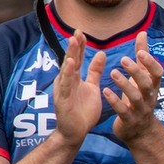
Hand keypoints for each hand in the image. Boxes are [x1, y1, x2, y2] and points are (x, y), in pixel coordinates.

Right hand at [52, 30, 107, 147]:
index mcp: (74, 78)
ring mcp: (64, 89)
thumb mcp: (92, 87)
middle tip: (77, 31)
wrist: (75, 133)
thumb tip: (100, 53)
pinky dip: (68, 73)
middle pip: (70, 60)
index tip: (82, 32)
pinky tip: (70, 63)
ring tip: (73, 41)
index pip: (77, 58)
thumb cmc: (82, 111)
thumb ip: (94, 71)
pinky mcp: (63, 99)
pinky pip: (66, 85)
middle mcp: (67, 81)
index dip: (79, 45)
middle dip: (74, 45)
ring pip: (67, 69)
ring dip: (70, 55)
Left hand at [106, 32, 163, 150]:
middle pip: (147, 84)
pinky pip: (123, 111)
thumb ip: (142, 56)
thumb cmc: (140, 98)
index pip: (158, 73)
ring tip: (112, 73)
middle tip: (123, 60)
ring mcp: (140, 110)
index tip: (140, 52)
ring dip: (124, 85)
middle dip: (137, 72)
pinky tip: (105, 91)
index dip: (151, 63)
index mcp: (153, 86)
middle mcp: (149, 98)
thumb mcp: (142, 78)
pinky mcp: (129, 121)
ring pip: (135, 97)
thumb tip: (143, 33)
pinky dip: (115, 101)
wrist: (140, 132)